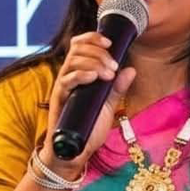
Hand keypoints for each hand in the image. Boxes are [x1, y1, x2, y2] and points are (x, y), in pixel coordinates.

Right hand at [41, 32, 135, 176]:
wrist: (76, 152)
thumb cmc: (89, 128)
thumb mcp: (108, 105)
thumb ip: (117, 87)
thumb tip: (131, 70)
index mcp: (79, 73)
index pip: (80, 44)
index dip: (93, 38)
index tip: (111, 43)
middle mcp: (69, 76)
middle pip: (77, 49)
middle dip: (99, 52)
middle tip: (114, 66)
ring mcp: (63, 86)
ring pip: (73, 61)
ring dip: (94, 62)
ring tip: (108, 75)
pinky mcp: (58, 99)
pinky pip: (67, 80)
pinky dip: (82, 74)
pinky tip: (94, 77)